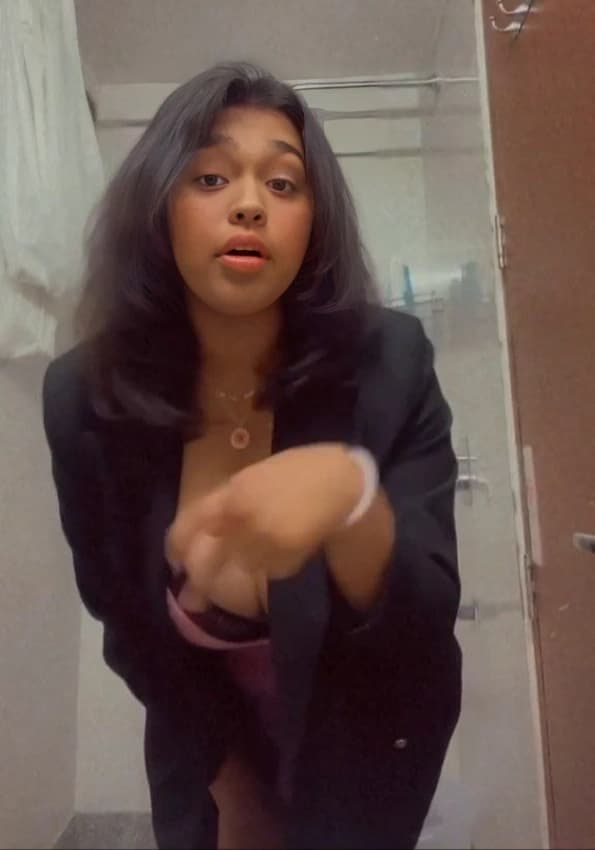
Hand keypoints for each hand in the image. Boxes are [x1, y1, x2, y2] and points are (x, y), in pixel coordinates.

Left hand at [166, 444, 362, 588]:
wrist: (341, 481)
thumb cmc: (297, 470)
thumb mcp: (253, 476)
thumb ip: (227, 501)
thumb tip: (205, 528)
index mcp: (232, 496)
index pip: (190, 527)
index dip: (177, 547)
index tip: (175, 561)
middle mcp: (243, 523)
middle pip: (208, 563)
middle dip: (198, 583)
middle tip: (192, 599)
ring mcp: (265, 544)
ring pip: (240, 568)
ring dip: (241, 568)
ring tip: (256, 556)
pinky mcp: (287, 561)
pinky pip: (268, 571)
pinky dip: (270, 566)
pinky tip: (283, 548)